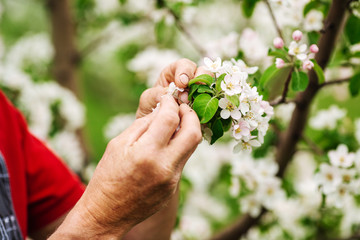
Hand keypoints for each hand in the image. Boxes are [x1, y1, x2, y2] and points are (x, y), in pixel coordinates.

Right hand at [50, 95, 201, 238]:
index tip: (168, 98)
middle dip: (190, 115)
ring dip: (186, 130)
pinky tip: (166, 145)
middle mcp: (164, 166)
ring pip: (191, 147)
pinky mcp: (173, 188)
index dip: (171, 103)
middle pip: (193, 133)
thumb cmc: (107, 177)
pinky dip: (178, 148)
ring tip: (174, 124)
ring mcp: (172, 179)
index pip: (170, 118)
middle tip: (181, 108)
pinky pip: (182, 161)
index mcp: (146, 153)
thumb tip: (162, 110)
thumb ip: (143, 125)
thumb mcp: (118, 144)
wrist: (106, 215)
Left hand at [136, 58, 210, 117]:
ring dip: (207, 95)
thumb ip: (155, 94)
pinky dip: (211, 108)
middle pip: (203, 72)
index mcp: (175, 72)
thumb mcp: (148, 100)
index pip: (184, 65)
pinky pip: (215, 104)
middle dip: (199, 81)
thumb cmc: (150, 109)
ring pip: (212, 87)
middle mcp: (191, 81)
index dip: (185, 72)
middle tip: (190, 95)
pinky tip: (203, 115)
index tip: (181, 83)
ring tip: (196, 106)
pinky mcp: (206, 107)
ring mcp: (200, 93)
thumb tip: (169, 94)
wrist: (155, 127)